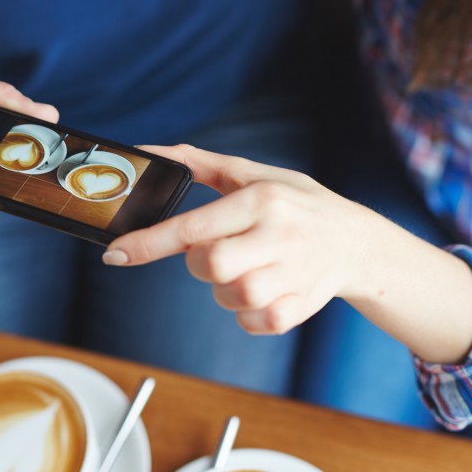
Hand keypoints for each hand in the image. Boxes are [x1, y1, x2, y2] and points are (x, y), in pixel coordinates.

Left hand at [102, 144, 373, 334]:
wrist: (357, 242)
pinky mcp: (301, 307)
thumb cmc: (296, 203)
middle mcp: (278, 234)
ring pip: (229, 296)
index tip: (114, 255)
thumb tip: (147, 150)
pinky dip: (247, 313)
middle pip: (209, 266)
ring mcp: (292, 273)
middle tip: (218, 251)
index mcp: (262, 199)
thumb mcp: (254, 174)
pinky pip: (253, 321)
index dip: (148, 243)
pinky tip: (263, 291)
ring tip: (245, 269)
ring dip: (224, 289)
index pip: (193, 226)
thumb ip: (199, 163)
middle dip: (200, 264)